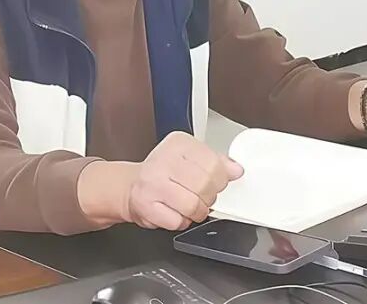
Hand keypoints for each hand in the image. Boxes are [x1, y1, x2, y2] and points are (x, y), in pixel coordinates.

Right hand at [79, 132, 242, 230]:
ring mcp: (152, 182)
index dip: (220, 180)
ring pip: (193, 206)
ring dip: (196, 212)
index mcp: (178, 144)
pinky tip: (173, 212)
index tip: (215, 182)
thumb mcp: (190, 160)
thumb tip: (236, 169)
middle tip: (201, 197)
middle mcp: (163, 159)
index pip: (214, 164)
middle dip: (208, 198)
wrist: (130, 187)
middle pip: (205, 186)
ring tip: (189, 206)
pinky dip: (180, 222)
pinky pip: (178, 221)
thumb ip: (215, 163)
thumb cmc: (163, 175)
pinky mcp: (145, 204)